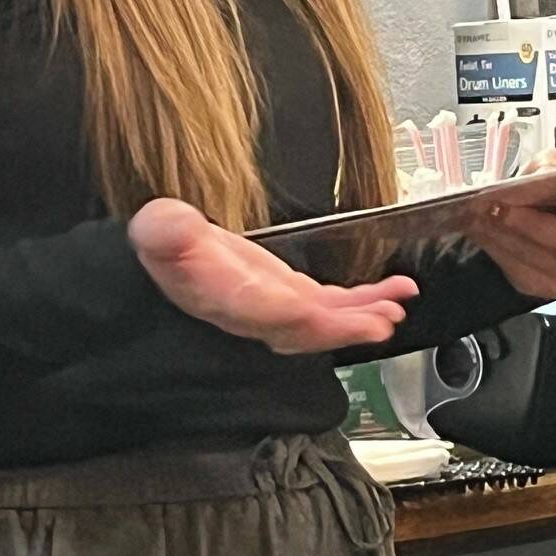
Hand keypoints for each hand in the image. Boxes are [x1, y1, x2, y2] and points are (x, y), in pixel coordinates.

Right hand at [129, 198, 417, 353]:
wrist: (172, 261)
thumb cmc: (167, 248)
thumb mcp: (160, 230)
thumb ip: (165, 230)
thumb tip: (166, 225)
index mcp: (224, 299)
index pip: (259, 312)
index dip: (287, 314)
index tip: (316, 308)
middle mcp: (255, 313)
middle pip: (302, 330)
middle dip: (342, 329)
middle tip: (380, 321)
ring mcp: (279, 308)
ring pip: (325, 321)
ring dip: (362, 316)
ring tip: (395, 305)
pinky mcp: (295, 297)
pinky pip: (335, 305)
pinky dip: (365, 300)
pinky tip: (393, 292)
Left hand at [467, 149, 555, 299]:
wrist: (534, 220)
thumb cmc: (554, 192)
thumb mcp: (554, 166)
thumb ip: (552, 164)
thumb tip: (547, 172)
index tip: (537, 180)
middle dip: (532, 224)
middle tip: (496, 205)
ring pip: (544, 261)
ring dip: (508, 238)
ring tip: (479, 215)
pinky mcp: (549, 288)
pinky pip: (524, 274)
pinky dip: (497, 251)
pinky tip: (477, 230)